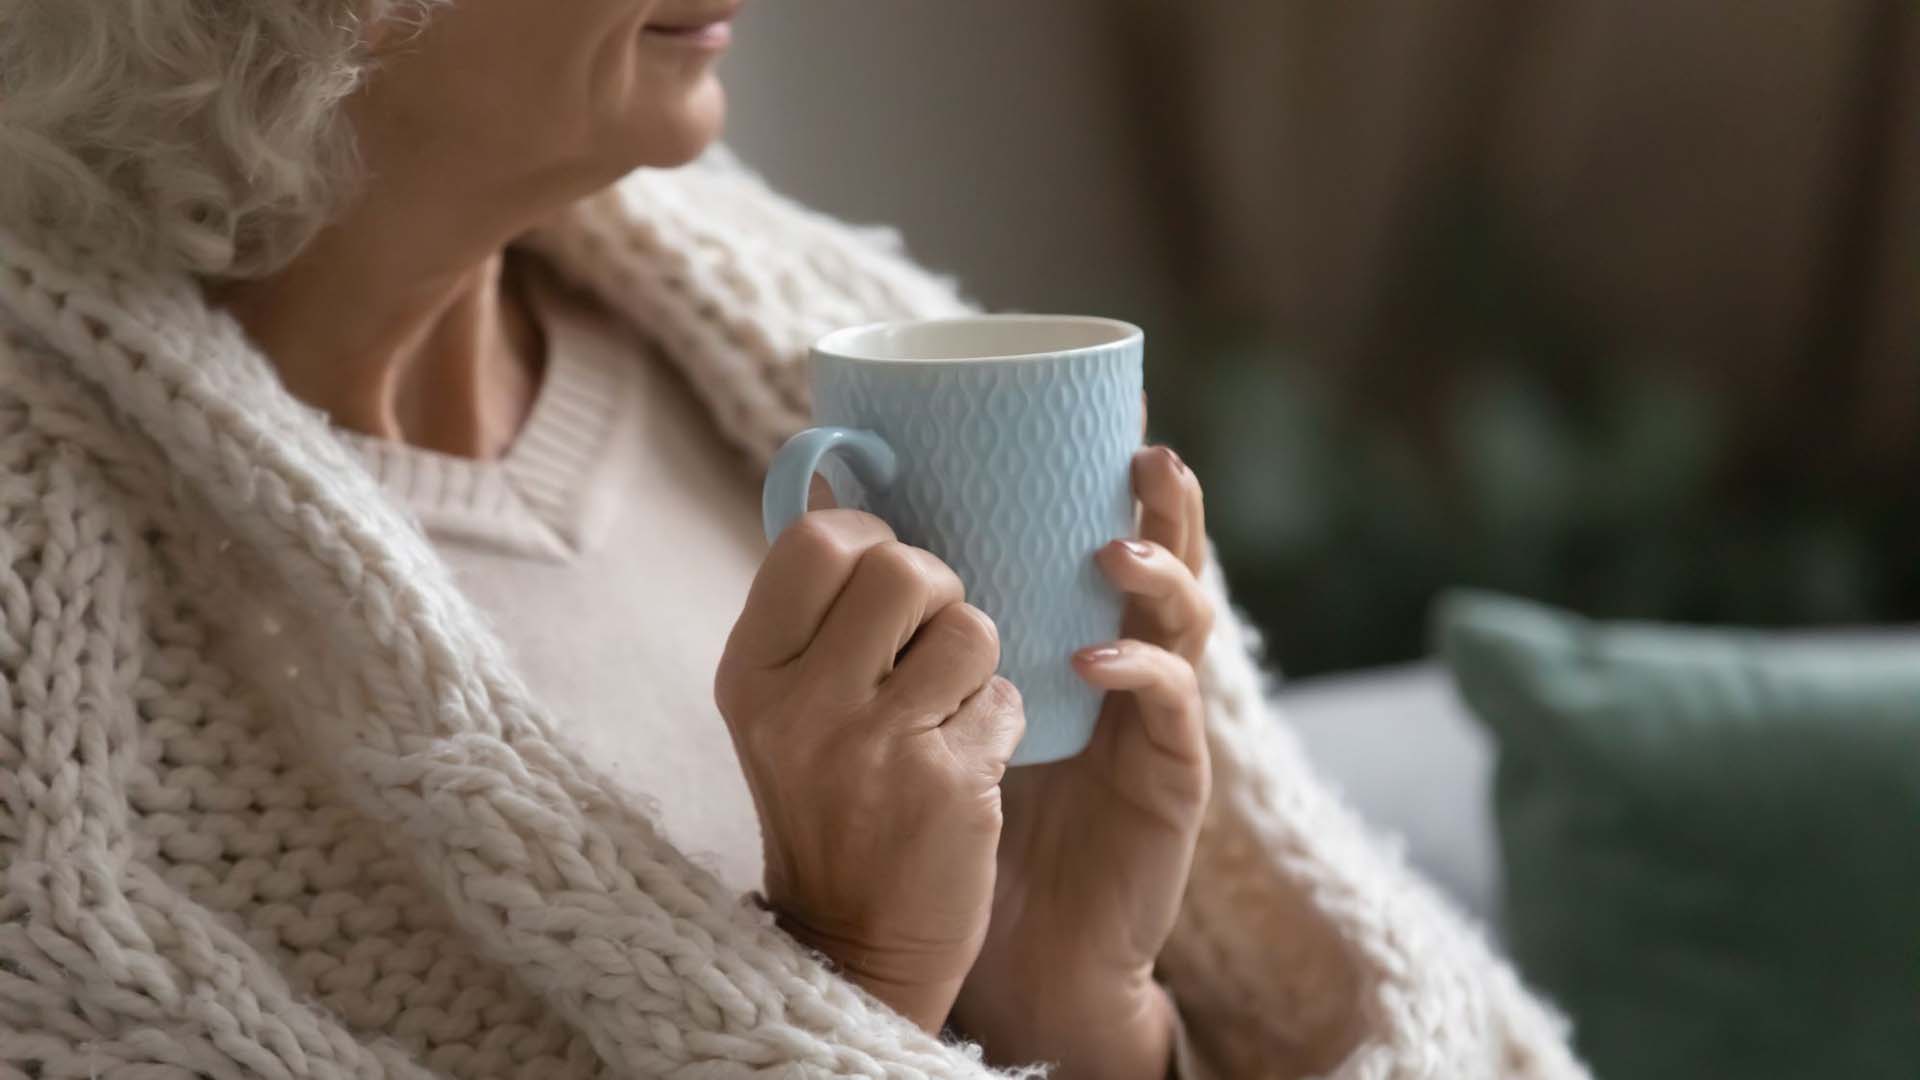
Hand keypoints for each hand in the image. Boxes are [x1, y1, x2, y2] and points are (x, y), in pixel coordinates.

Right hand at [714, 504, 1024, 1032]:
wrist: (853, 942)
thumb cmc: (827, 800)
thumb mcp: (782, 704)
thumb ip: (810, 607)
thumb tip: (837, 476)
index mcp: (750, 671)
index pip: (818, 540)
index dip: (870, 540)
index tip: (883, 582)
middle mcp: (801, 705)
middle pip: (906, 569)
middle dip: (937, 591)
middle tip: (926, 642)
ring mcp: (875, 747)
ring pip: (971, 626)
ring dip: (976, 658)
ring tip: (945, 706)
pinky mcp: (949, 785)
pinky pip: (1005, 696)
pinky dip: (999, 721)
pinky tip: (965, 761)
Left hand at [953, 444, 1212, 1079]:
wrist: (1014, 948)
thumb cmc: (964, 817)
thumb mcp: (931, 702)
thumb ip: (906, 613)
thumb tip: (825, 500)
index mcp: (1080, 633)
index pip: (1107, 535)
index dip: (1114, 474)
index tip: (1107, 406)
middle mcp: (1131, 664)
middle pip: (1171, 561)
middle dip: (1165, 502)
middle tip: (1142, 449)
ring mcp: (1159, 722)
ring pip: (1186, 627)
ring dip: (1157, 577)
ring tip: (1110, 551)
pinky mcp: (1171, 781)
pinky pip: (1170, 715)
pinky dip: (1136, 678)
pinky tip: (1088, 661)